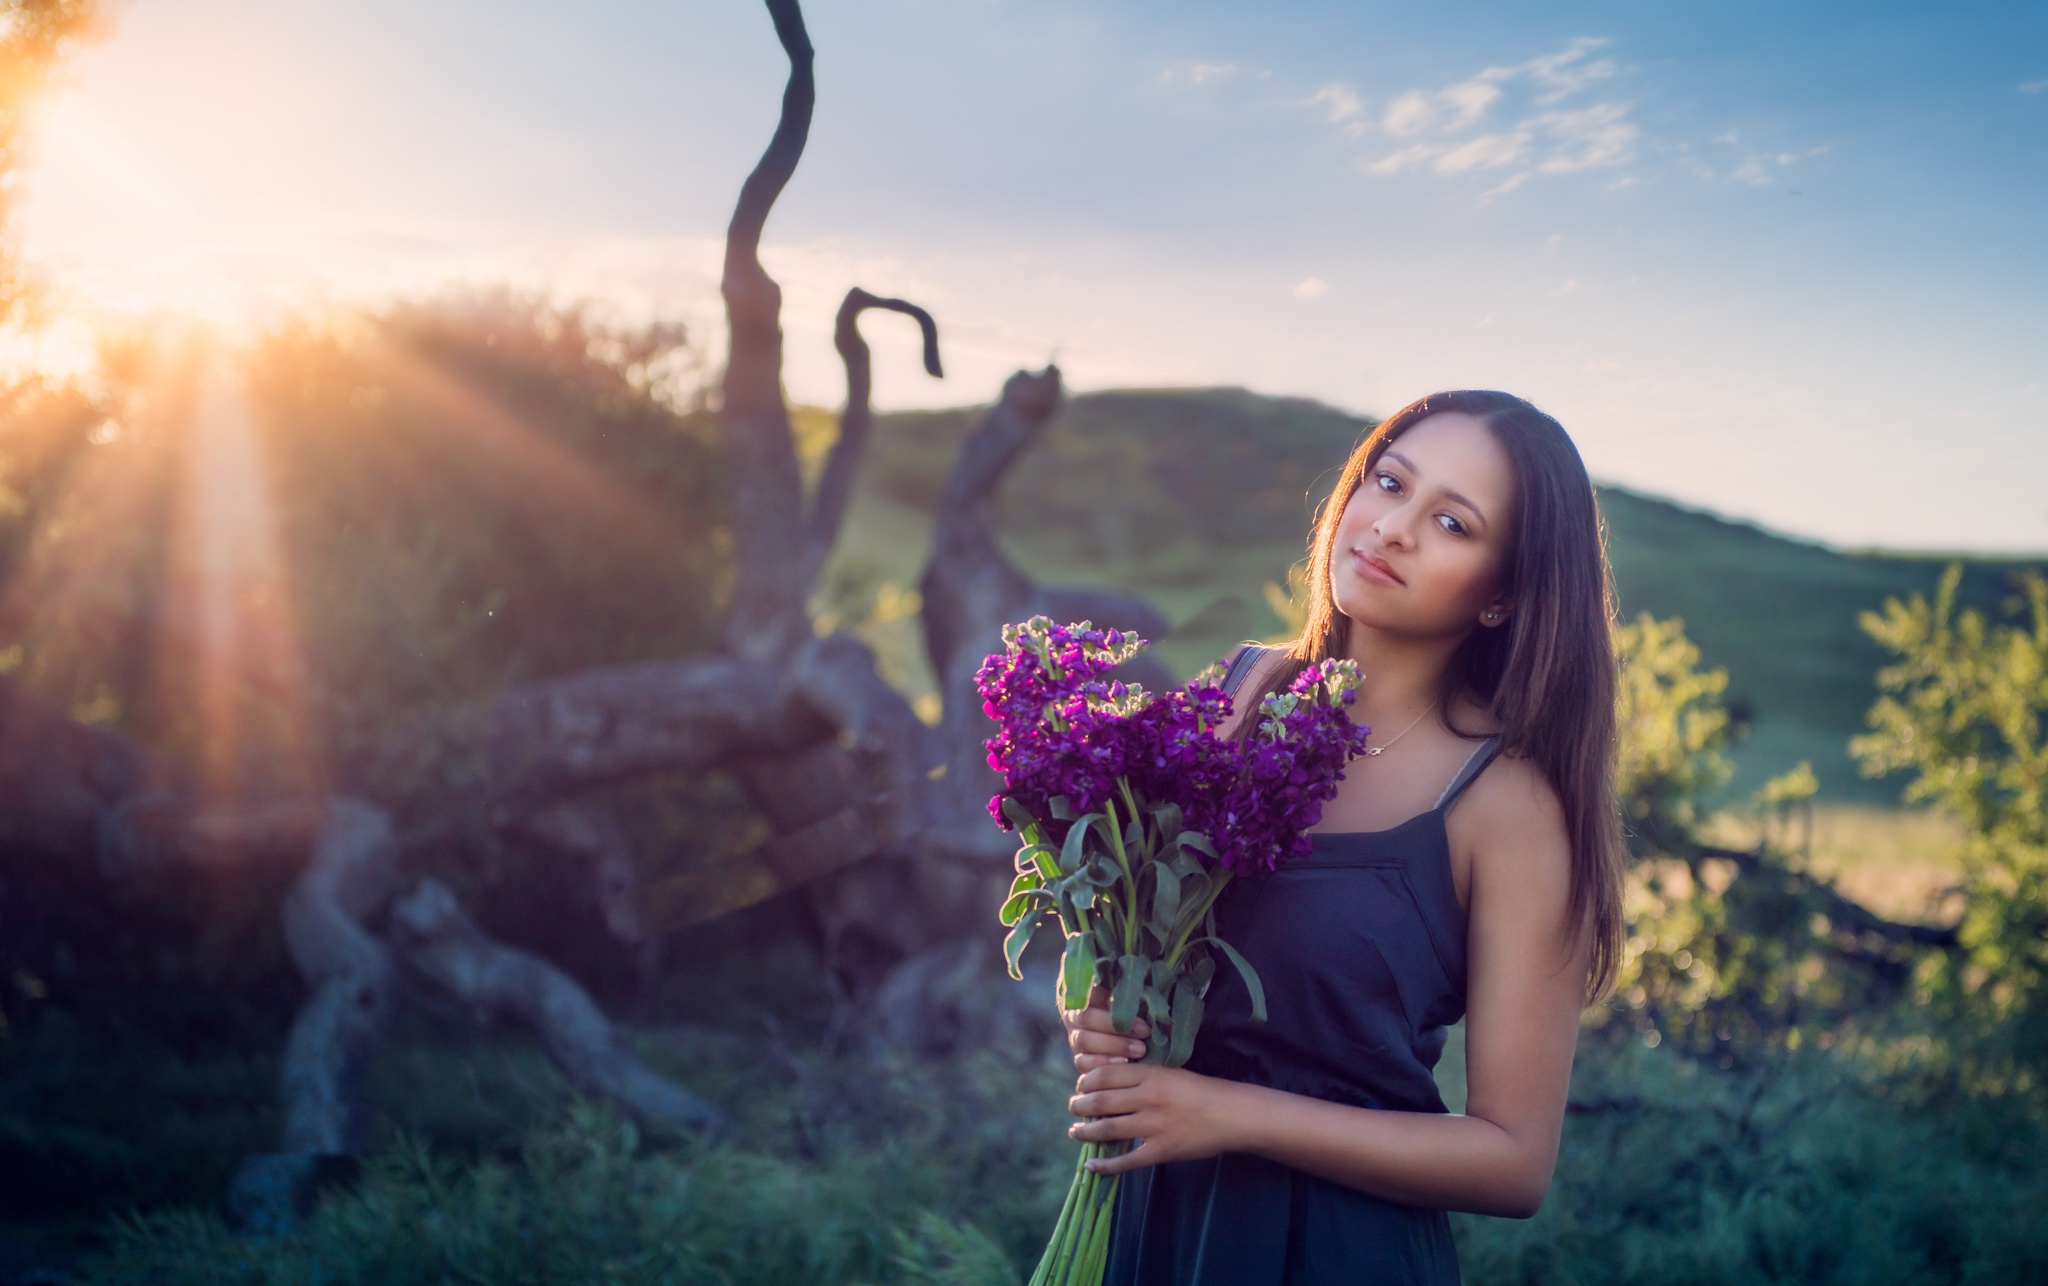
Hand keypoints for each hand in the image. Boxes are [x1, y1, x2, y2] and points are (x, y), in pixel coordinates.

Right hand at [1061, 983, 1149, 1074]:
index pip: (1087, 992)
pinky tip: (1124, 1063)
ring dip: (1113, 1045)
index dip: (1108, 999)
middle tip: (1145, 1031)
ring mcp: (1075, 1037)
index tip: (1135, 1006)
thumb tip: (1138, 968)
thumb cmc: (1133, 1001)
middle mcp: (1073, 1013)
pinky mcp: (1080, 1059)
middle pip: (1084, 1017)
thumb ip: (1127, 982)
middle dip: (1115, 1025)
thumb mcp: (1129, 988)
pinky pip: (1082, 1063)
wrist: (1132, 1032)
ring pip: (1082, 1040)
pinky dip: (1103, 1063)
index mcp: (1081, 991)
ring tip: (1141, 1049)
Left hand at [1067, 1061, 1245, 1174]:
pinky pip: (1127, 1161)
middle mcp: (1148, 1098)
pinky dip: (1106, 1166)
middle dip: (1080, 1106)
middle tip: (1073, 1108)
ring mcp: (1154, 1126)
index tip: (1081, 1087)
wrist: (1232, 1114)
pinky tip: (1092, 1166)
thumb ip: (1142, 1076)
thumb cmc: (1201, 1091)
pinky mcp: (1162, 1151)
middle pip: (1101, 1101)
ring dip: (1085, 1132)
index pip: (1105, 1075)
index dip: (1086, 1082)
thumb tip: (1108, 1081)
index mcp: (1151, 1075)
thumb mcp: (1171, 1072)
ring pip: (1108, 1129)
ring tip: (1075, 1132)